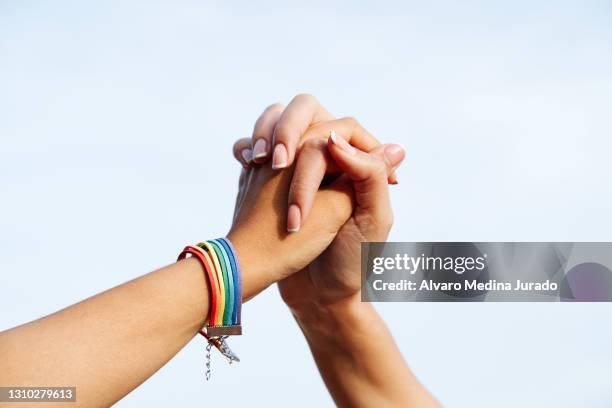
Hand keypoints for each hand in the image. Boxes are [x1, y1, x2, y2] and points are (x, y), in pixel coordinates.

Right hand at [231, 99, 404, 304]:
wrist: (319, 297)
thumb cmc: (351, 261)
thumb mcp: (371, 219)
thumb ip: (369, 174)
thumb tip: (341, 136)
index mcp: (359, 166)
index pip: (343, 129)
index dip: (327, 144)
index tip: (314, 174)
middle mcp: (330, 161)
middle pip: (305, 116)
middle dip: (287, 130)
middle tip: (275, 160)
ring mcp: (299, 170)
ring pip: (279, 128)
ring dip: (266, 134)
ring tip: (256, 160)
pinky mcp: (274, 184)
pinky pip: (257, 150)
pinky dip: (247, 149)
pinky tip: (246, 162)